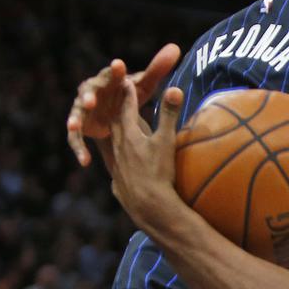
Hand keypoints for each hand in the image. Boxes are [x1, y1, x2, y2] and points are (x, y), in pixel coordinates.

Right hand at [67, 43, 181, 166]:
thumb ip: (157, 68)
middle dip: (88, 96)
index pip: (110, 73)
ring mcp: (82, 111)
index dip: (114, 71)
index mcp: (107, 80)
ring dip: (75, 120)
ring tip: (74, 126)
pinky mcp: (80, 128)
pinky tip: (85, 161)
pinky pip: (76, 139)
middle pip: (87, 92)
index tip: (119, 65)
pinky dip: (79, 149)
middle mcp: (91, 92)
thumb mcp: (143, 85)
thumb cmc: (128, 93)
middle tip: (91, 100)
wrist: (112, 111)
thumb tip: (176, 48)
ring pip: (76, 115)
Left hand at [99, 80, 186, 230]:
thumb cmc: (158, 172)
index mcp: (129, 135)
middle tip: (120, 102)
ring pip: (113, 146)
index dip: (129, 94)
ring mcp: (117, 167)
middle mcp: (118, 149)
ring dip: (117, 135)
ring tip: (121, 131)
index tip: (129, 82)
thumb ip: (168, 115)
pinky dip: (120, 161)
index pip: (127, 109)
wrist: (147, 206)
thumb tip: (174, 88)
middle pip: (115, 125)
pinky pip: (117, 168)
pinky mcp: (119, 184)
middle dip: (118, 111)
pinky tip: (123, 166)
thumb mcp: (165, 141)